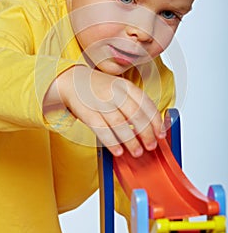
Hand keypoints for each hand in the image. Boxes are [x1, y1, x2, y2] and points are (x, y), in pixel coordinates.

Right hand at [49, 66, 165, 156]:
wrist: (72, 80)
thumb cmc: (99, 88)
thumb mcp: (119, 87)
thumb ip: (133, 102)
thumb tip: (149, 126)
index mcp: (126, 86)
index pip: (146, 104)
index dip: (156, 121)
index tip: (160, 134)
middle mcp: (115, 93)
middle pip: (135, 115)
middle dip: (146, 133)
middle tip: (151, 145)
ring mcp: (101, 102)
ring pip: (120, 124)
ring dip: (131, 141)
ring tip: (137, 152)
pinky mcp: (88, 113)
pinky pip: (102, 130)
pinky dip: (112, 143)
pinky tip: (118, 151)